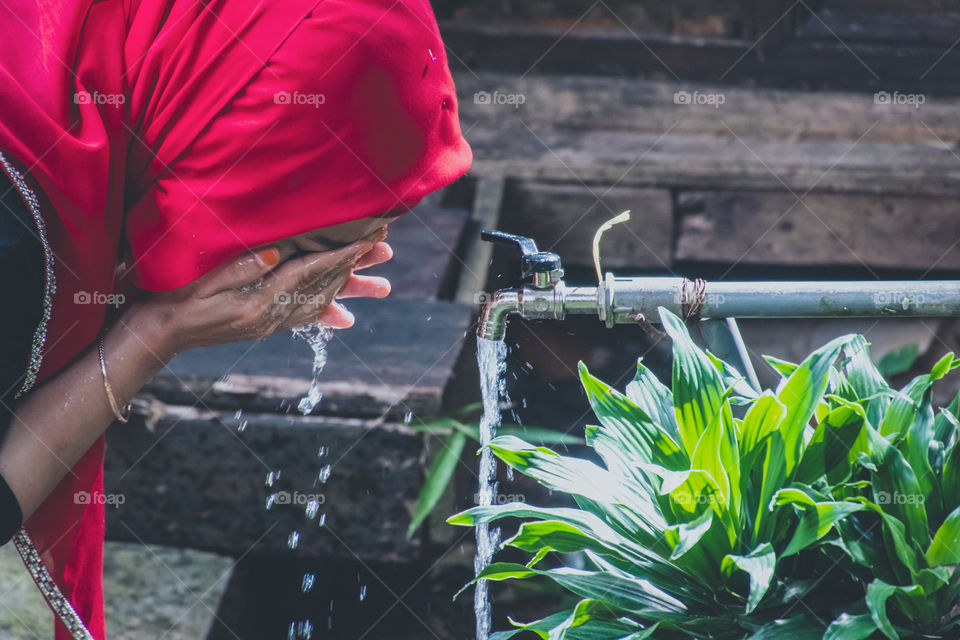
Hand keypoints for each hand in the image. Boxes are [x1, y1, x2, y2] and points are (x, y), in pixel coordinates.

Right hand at [125, 232, 392, 360]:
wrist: (157, 336)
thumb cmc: (172, 301)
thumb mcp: (201, 280)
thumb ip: (238, 267)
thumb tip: (274, 253)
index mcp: (256, 303)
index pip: (306, 274)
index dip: (337, 256)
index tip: (364, 242)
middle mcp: (269, 317)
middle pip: (321, 288)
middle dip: (355, 268)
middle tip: (384, 252)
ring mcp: (268, 323)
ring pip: (320, 304)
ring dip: (350, 291)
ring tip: (382, 286)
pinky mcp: (263, 325)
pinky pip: (302, 318)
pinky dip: (326, 313)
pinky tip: (344, 316)